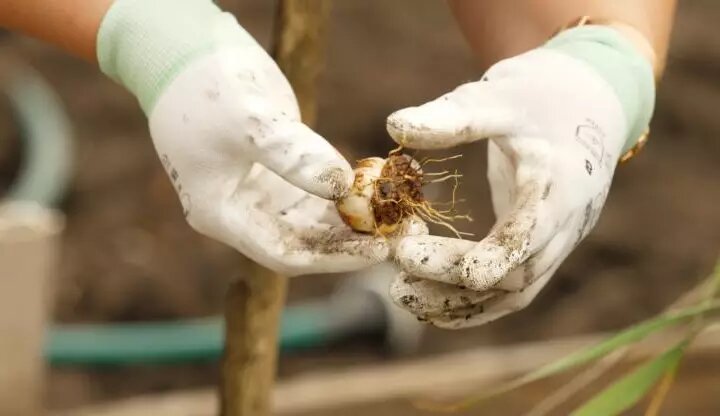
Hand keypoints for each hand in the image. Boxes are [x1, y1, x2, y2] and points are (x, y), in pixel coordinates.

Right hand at [98, 0, 424, 275]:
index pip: (284, 253)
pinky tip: (382, 190)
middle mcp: (241, 212)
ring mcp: (260, 192)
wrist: (188, 50)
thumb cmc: (208, 86)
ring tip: (403, 216)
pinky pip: (318, 193)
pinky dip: (348, 194)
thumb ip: (295, 156)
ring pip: (315, 220)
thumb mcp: (251, 121)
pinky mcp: (279, 171)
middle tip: (404, 235)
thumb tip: (344, 188)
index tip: (378, 248)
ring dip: (357, 220)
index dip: (333, 257)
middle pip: (304, 242)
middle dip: (353, 241)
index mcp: (221, 214)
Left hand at [386, 35, 652, 327]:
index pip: (535, 228)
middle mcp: (567, 219)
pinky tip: (432, 305)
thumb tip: (395, 125)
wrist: (587, 101)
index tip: (457, 271)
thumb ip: (453, 116)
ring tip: (402, 296)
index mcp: (561, 179)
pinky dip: (476, 303)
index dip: (499, 254)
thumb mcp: (497, 95)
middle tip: (396, 270)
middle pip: (518, 270)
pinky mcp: (544, 245)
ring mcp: (560, 237)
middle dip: (455, 277)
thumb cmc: (538, 93)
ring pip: (516, 289)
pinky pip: (514, 286)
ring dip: (460, 301)